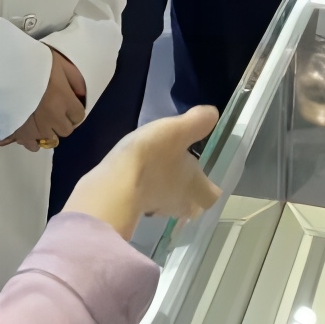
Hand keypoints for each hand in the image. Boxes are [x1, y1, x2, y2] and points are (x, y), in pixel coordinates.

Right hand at [0, 48, 87, 149]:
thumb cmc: (30, 61)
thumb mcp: (58, 61)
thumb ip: (74, 79)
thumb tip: (81, 95)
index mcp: (63, 100)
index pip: (79, 116)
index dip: (74, 110)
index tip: (67, 103)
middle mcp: (52, 118)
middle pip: (66, 130)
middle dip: (62, 121)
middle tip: (53, 110)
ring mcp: (35, 128)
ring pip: (50, 139)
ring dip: (48, 130)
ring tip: (40, 120)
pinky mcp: (19, 134)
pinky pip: (32, 145)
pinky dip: (32, 139)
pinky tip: (29, 129)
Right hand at [63, 105, 221, 237]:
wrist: (112, 185)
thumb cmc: (151, 159)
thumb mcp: (176, 131)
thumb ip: (196, 122)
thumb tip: (212, 114)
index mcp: (194, 187)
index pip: (212, 196)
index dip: (211, 188)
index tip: (205, 178)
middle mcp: (178, 204)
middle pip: (190, 206)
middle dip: (187, 194)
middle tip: (180, 177)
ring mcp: (154, 209)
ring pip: (166, 204)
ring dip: (163, 192)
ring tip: (156, 174)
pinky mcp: (131, 209)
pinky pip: (143, 201)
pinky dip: (142, 192)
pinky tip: (135, 177)